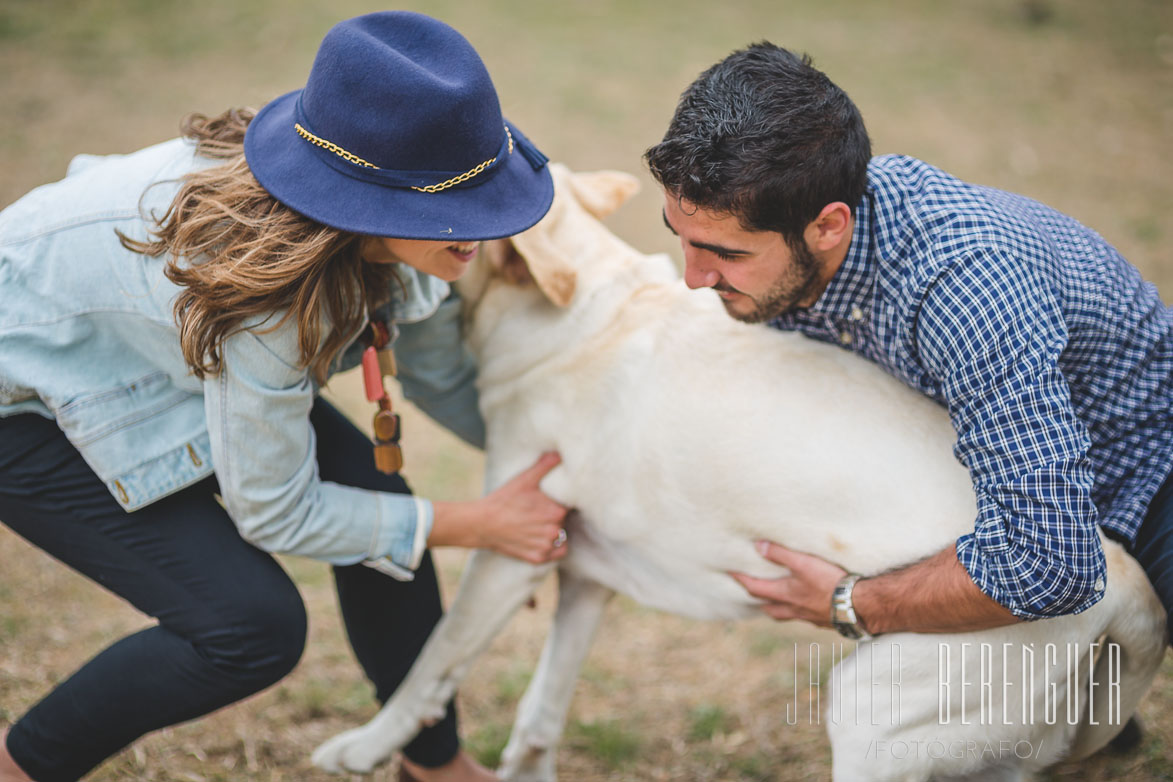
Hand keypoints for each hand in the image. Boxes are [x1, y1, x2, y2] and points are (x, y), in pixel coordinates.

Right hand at [431, 452, 569, 563]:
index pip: (571, 505)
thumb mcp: (525, 479)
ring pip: (562, 537)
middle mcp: (554, 530)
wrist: (482, 523)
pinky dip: (552, 547)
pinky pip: (556, 553)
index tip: (552, 499)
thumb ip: (545, 466)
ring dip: (554, 531)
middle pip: (565, 521)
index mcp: (557, 510)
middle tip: (541, 510)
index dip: (563, 501)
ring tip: (538, 524)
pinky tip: (540, 537)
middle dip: (557, 516)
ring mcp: (546, 546)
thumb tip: (559, 454)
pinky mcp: (538, 558)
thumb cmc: (504, 499)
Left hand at [730, 541, 846, 626]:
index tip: (730, 574)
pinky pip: (807, 617)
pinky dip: (801, 611)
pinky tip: (809, 605)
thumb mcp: (803, 563)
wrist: (861, 606)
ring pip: (788, 614)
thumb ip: (780, 554)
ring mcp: (810, 617)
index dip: (741, 580)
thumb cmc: (831, 583)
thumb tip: (758, 546)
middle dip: (759, 601)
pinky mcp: (826, 621)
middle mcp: (794, 609)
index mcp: (785, 595)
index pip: (755, 589)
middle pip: (770, 609)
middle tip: (752, 594)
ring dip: (780, 608)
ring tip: (778, 600)